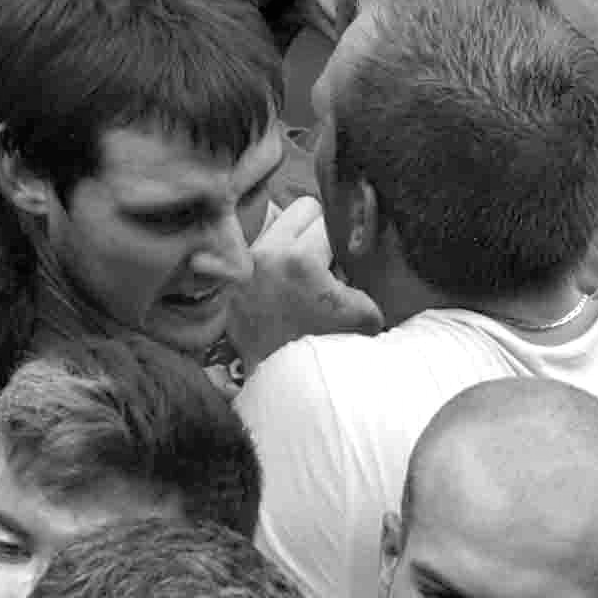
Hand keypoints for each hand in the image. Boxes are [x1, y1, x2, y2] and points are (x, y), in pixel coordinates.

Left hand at [221, 194, 379, 368]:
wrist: (287, 388)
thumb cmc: (328, 350)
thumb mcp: (364, 314)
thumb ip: (366, 273)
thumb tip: (363, 249)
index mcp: (299, 259)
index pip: (331, 219)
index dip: (346, 238)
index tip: (349, 256)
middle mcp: (265, 254)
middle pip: (302, 209)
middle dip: (319, 230)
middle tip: (328, 258)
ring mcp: (244, 267)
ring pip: (278, 225)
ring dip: (295, 241)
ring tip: (305, 272)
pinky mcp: (231, 281)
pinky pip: (258, 250)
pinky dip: (274, 259)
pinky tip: (283, 283)